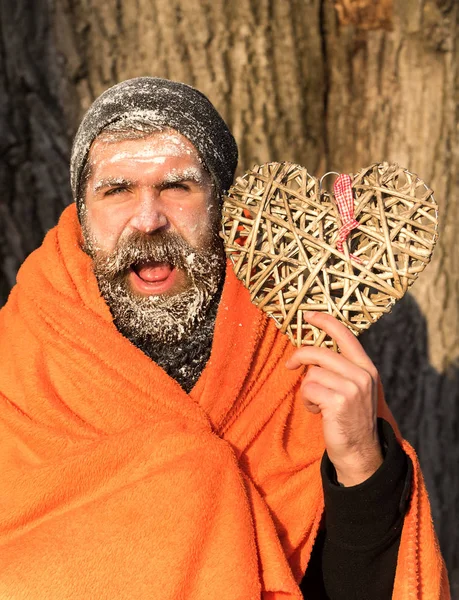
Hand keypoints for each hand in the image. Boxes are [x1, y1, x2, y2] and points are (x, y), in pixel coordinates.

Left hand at [285, 311, 382, 486]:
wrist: (360, 451)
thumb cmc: (349, 418)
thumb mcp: (353, 388)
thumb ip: (340, 368)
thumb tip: (311, 352)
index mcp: (366, 367)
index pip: (345, 336)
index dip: (326, 321)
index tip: (309, 315)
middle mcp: (362, 375)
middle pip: (319, 353)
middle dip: (300, 357)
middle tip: (290, 365)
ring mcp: (352, 388)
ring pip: (311, 373)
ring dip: (307, 389)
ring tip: (317, 403)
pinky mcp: (339, 401)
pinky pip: (308, 390)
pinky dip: (307, 401)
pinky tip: (317, 411)